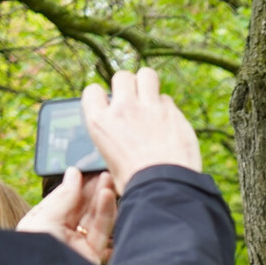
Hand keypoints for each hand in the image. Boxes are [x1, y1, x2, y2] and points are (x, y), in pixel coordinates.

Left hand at [16, 168, 116, 263]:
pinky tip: (109, 199)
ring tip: (109, 181)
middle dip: (92, 190)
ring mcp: (79, 245)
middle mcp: (63, 233)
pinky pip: (103, 233)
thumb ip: (63, 198)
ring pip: (94, 218)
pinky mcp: (94, 256)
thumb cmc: (38, 250)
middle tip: (103, 172)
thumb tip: (74, 174)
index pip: (62, 200)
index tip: (85, 169)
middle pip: (81, 208)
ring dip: (102, 199)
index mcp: (44, 223)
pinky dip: (108, 215)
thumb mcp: (45, 219)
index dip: (74, 184)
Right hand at [82, 67, 201, 192]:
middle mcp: (122, 109)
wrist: (164, 189)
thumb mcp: (110, 162)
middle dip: (129, 85)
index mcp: (100, 122)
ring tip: (152, 99)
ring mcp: (149, 108)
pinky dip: (168, 109)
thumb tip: (119, 138)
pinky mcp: (173, 113)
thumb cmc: (137, 183)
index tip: (110, 103)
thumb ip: (113, 139)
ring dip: (148, 84)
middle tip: (136, 100)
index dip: (102, 96)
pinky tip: (170, 123)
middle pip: (122, 76)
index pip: (92, 91)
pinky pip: (168, 100)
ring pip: (146, 75)